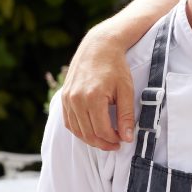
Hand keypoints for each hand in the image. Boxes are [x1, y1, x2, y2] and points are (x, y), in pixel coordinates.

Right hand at [60, 30, 133, 150]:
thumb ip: (126, 115)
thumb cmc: (115, 67)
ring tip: (105, 139)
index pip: (101, 130)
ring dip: (90, 139)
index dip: (112, 140)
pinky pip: (68, 121)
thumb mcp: (126, 90)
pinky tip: (91, 131)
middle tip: (115, 144)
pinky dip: (79, 130)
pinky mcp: (63, 97)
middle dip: (103, 143)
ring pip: (77, 130)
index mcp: (93, 97)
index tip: (122, 141)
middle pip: (88, 133)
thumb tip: (127, 138)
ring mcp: (67, 98)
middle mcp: (76, 99)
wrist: (99, 47)